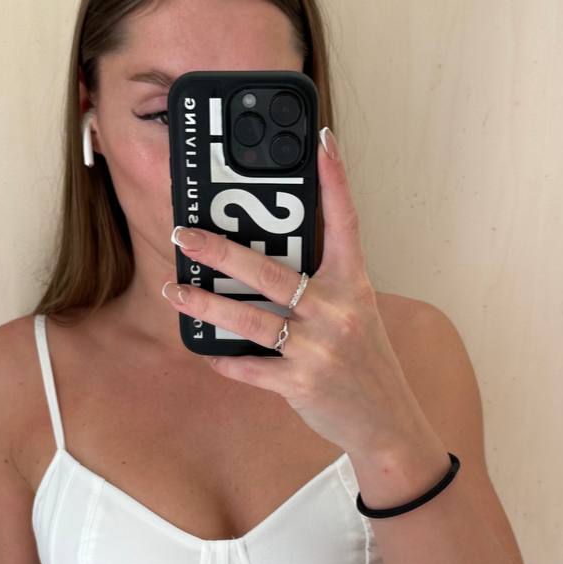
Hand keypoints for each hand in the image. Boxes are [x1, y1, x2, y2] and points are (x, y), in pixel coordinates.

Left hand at [161, 128, 426, 457]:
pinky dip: (223, 358)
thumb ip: (321, 286)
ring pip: (249, 320)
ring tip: (175, 290)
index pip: (346, 222)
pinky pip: (249, 366)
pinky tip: (203, 349)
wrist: (387, 423)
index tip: (321, 140)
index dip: (335, 179)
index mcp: (355, 285)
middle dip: (221, 250)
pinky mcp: (301, 383)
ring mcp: (319, 349)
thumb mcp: (356, 313)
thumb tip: (263, 263)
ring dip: (205, 304)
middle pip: (270, 272)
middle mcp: (338, 311)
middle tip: (184, 234)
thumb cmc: (363, 361)